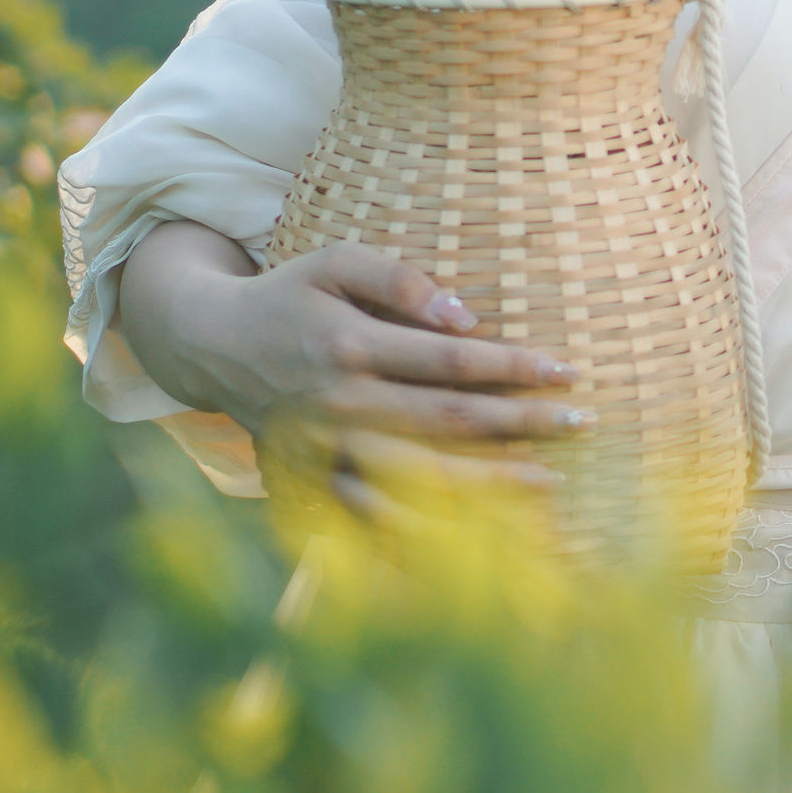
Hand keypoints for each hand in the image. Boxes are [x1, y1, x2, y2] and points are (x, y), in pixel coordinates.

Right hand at [114, 222, 582, 520]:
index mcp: (348, 345)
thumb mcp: (334, 261)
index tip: (567, 369)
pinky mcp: (311, 484)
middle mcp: (337, 404)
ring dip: (489, 482)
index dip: (512, 366)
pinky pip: (375, 516)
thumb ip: (399, 280)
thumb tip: (465, 317)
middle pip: (447, 421)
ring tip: (550, 479)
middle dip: (521, 423)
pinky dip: (427, 528)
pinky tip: (477, 531)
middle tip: (582, 422)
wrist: (210, 345)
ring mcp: (324, 451)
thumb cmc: (290, 295)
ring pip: (419, 477)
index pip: (450, 361)